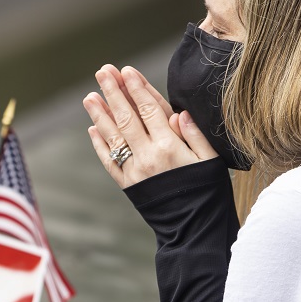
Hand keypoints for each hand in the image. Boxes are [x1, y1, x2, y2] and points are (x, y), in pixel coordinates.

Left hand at [82, 65, 216, 187]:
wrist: (195, 230)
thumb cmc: (208, 193)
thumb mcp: (211, 161)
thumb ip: (195, 135)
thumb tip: (178, 113)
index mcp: (171, 147)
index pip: (150, 110)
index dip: (137, 88)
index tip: (126, 71)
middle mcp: (148, 157)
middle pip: (127, 118)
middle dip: (113, 92)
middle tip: (102, 72)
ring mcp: (134, 172)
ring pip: (113, 137)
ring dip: (99, 115)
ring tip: (89, 96)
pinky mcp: (127, 185)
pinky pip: (109, 161)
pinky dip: (100, 145)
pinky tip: (93, 129)